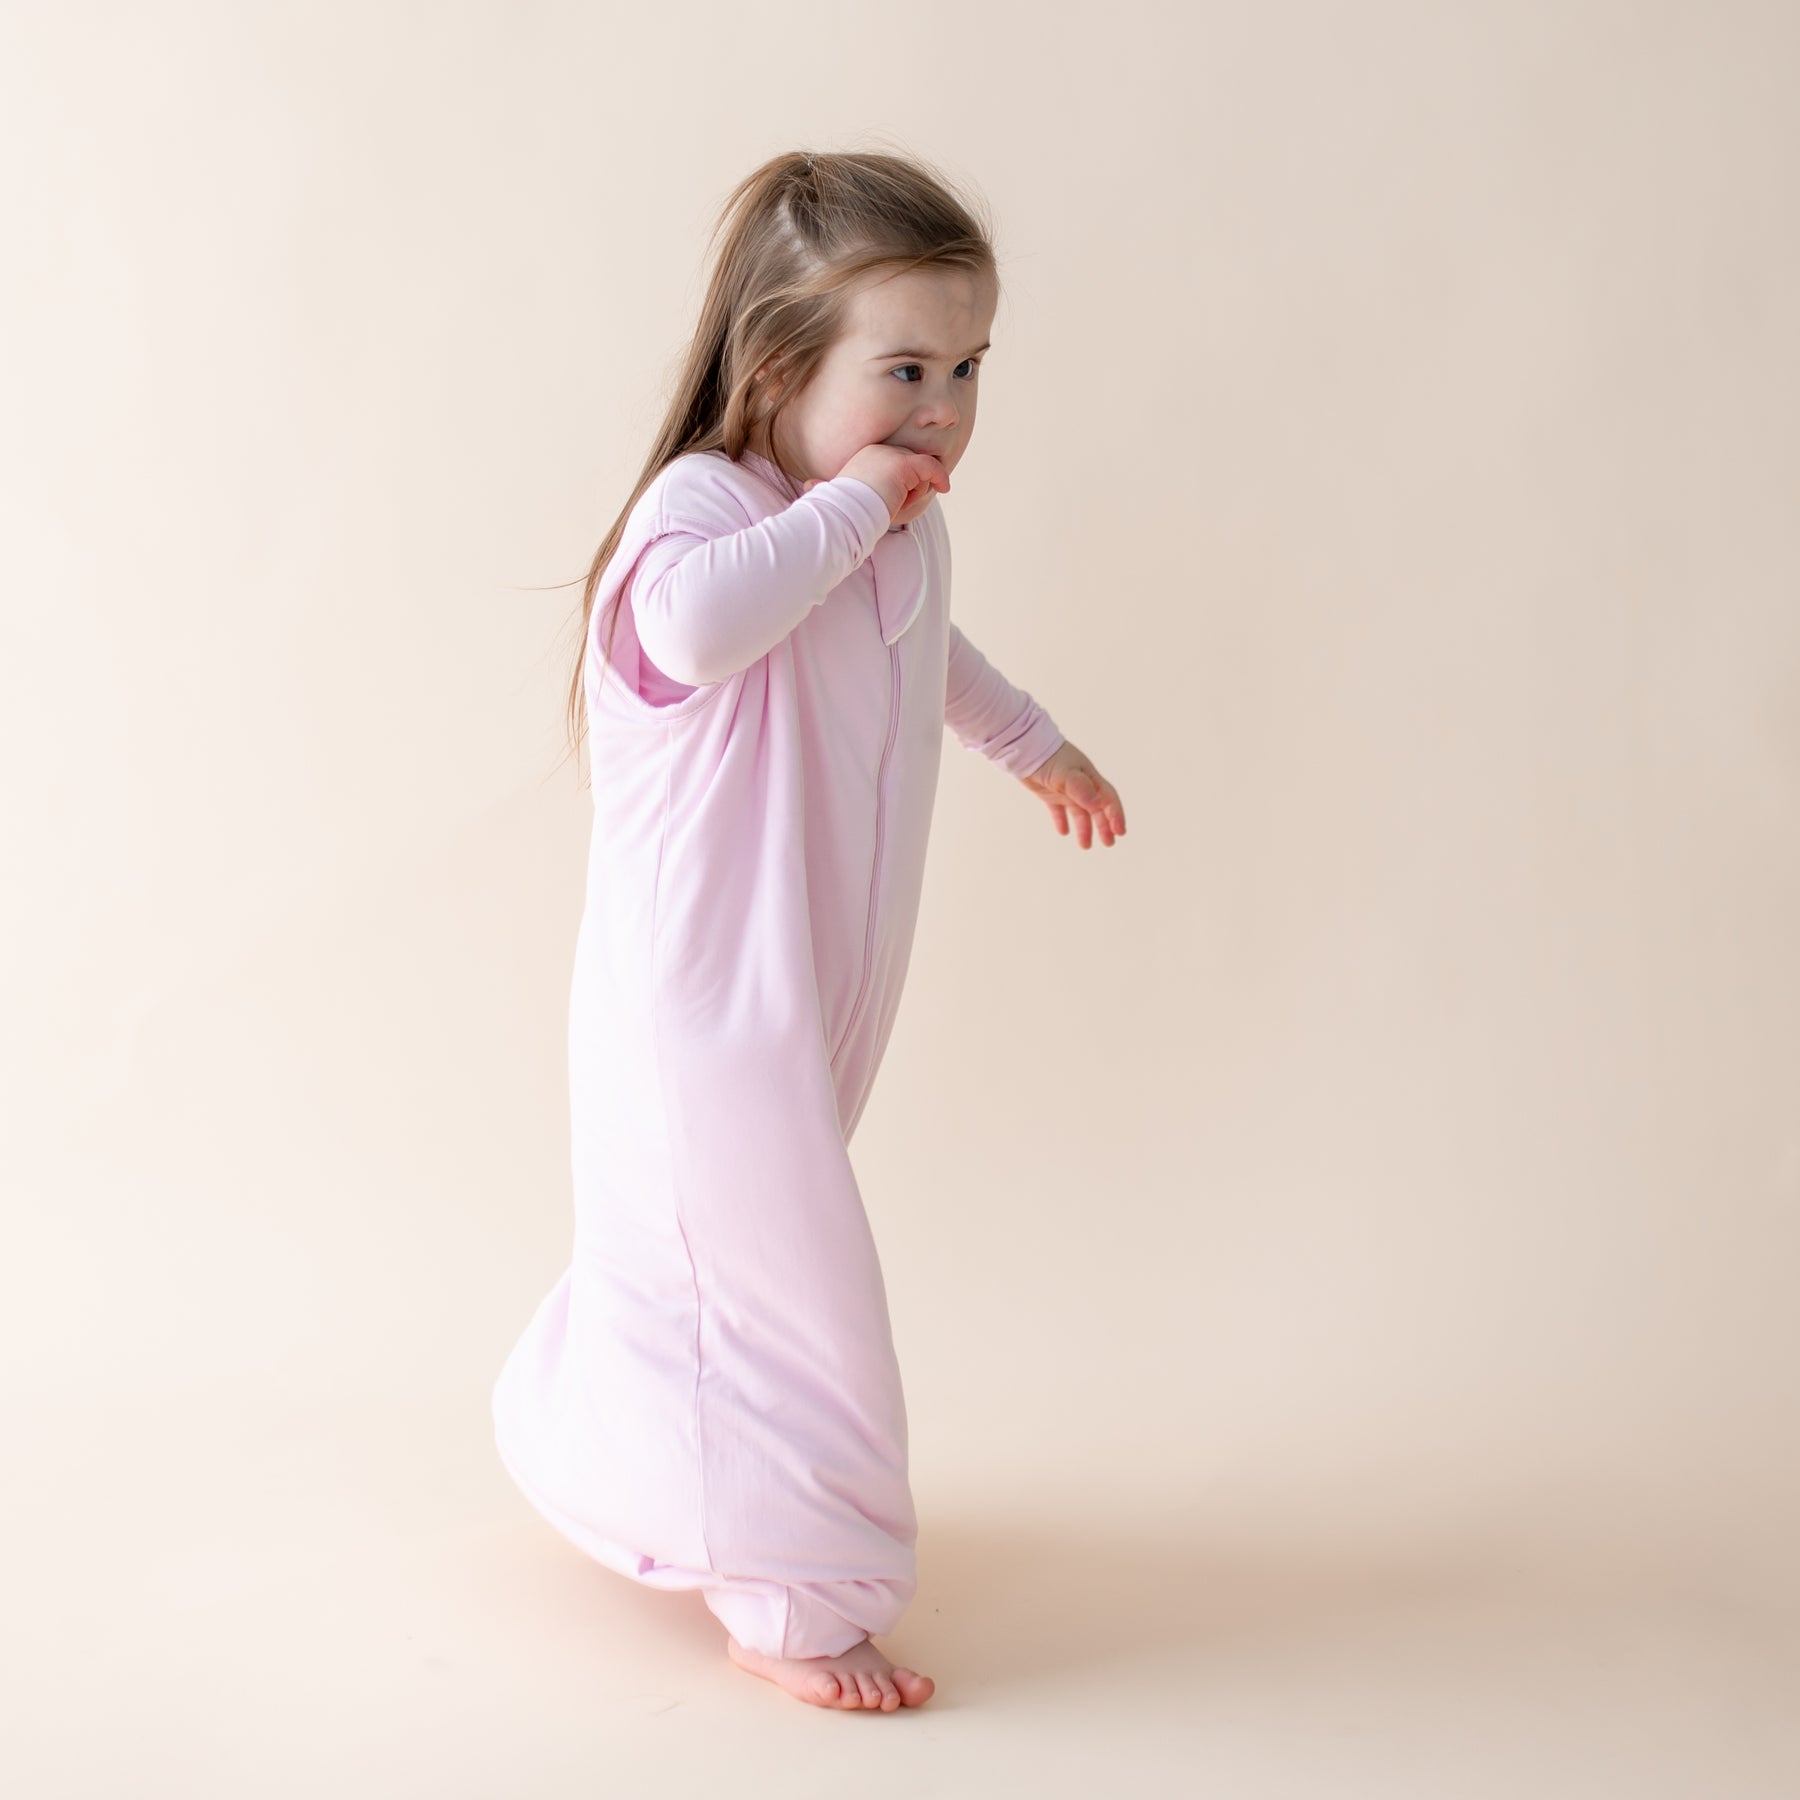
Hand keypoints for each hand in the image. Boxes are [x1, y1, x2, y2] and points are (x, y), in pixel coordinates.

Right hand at [802, 444, 948, 525]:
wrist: (841, 516)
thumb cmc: (838, 512)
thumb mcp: (834, 497)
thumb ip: (826, 488)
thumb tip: (806, 486)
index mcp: (864, 457)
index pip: (895, 463)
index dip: (903, 483)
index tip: (905, 498)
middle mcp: (878, 451)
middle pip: (910, 466)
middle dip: (911, 488)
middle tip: (896, 507)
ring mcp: (891, 455)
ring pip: (919, 470)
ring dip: (916, 491)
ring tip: (897, 505)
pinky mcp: (904, 464)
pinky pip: (930, 467)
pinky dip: (940, 476)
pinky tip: (945, 488)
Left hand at [1018, 741, 1126, 848]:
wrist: (1024, 748)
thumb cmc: (1049, 758)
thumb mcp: (1067, 774)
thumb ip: (1082, 789)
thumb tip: (1098, 805)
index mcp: (1089, 778)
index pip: (1108, 799)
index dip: (1115, 815)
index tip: (1119, 832)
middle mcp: (1080, 785)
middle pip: (1097, 809)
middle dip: (1104, 826)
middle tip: (1108, 843)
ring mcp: (1065, 789)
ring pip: (1079, 813)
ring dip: (1085, 829)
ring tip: (1085, 846)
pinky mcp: (1050, 793)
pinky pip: (1059, 811)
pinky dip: (1062, 821)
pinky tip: (1063, 832)